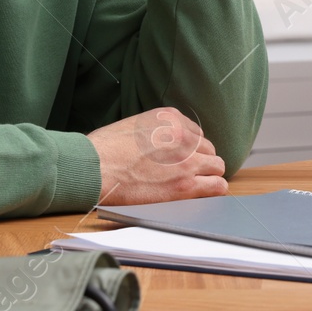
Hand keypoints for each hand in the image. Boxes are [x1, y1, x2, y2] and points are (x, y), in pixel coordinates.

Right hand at [87, 106, 227, 203]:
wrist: (94, 168)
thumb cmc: (104, 149)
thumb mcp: (136, 124)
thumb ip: (158, 131)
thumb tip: (166, 144)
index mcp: (171, 118)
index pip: (196, 133)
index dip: (189, 149)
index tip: (180, 158)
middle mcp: (184, 135)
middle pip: (208, 149)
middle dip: (199, 161)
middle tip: (184, 173)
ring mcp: (187, 160)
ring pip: (216, 166)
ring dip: (207, 175)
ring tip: (192, 184)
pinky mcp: (185, 184)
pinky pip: (217, 186)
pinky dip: (212, 190)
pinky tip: (202, 193)